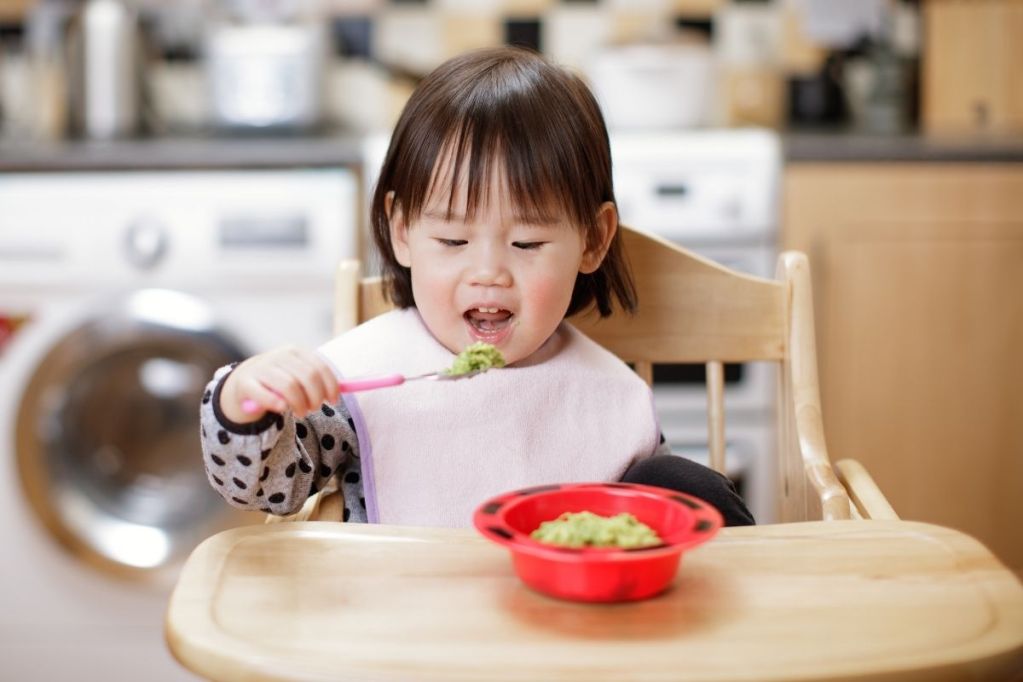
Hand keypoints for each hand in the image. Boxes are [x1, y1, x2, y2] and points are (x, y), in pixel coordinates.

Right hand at [219, 346, 339, 423]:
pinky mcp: (246, 383)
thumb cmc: (279, 380)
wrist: (243, 382)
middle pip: (308, 377)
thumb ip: (319, 379)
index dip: (331, 387)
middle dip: (316, 397)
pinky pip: (266, 395)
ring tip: (300, 412)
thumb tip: (347, 388)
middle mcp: (279, 356)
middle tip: (314, 409)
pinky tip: (282, 408)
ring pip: (290, 387)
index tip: (333, 401)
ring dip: (300, 405)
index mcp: (295, 351)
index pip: (320, 368)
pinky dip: (277, 404)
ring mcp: (261, 368)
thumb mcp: (299, 375)